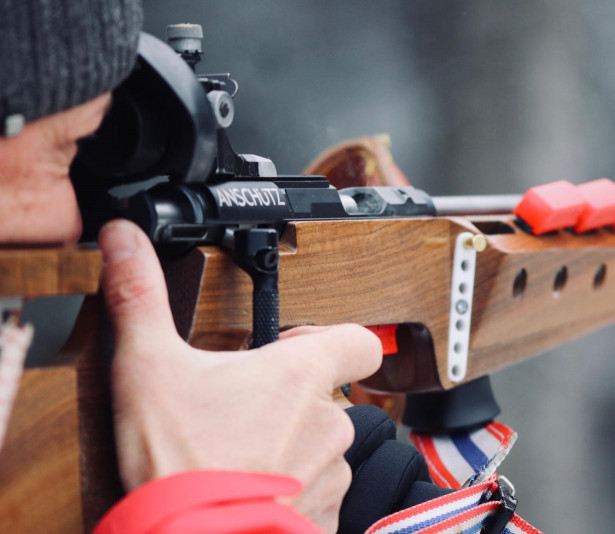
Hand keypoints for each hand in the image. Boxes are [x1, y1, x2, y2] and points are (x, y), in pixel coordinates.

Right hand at [98, 220, 381, 532]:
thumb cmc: (176, 465)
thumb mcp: (148, 369)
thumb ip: (141, 297)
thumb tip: (126, 239)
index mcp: (300, 376)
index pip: (358, 340)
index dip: (334, 338)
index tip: (297, 346)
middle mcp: (328, 422)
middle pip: (325, 396)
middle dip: (288, 400)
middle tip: (238, 411)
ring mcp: (332, 473)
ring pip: (321, 446)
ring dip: (290, 447)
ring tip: (237, 457)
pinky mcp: (327, 517)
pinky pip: (318, 493)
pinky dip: (291, 491)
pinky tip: (249, 491)